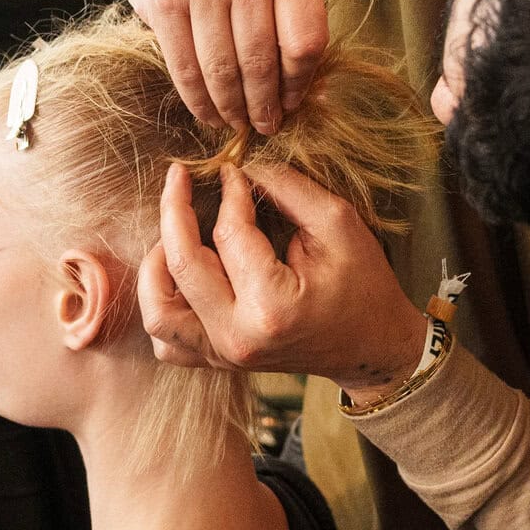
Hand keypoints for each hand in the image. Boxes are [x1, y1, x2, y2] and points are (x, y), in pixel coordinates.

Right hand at [108, 0, 323, 134]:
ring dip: (232, 109)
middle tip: (268, 126)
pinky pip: (183, 65)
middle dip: (266, 106)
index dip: (302, 82)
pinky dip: (197, 98)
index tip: (296, 100)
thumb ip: (291, 2)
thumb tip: (306, 79)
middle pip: (262, 62)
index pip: (306, 41)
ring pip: (222, 70)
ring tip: (238, 123)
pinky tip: (207, 110)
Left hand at [139, 162, 427, 394]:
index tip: (234, 170)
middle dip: (174, 210)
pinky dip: (161, 305)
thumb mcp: (338, 224)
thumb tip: (241, 168)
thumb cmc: (364, 285)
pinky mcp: (217, 361)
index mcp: (272, 306)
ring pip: (158, 312)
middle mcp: (238, 337)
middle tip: (179, 177)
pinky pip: (166, 341)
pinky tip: (176, 275)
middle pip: (181, 267)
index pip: (229, 234)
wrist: (373, 348)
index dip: (229, 192)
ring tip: (172, 230)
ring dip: (156, 265)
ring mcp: (223, 356)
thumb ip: (288, 188)